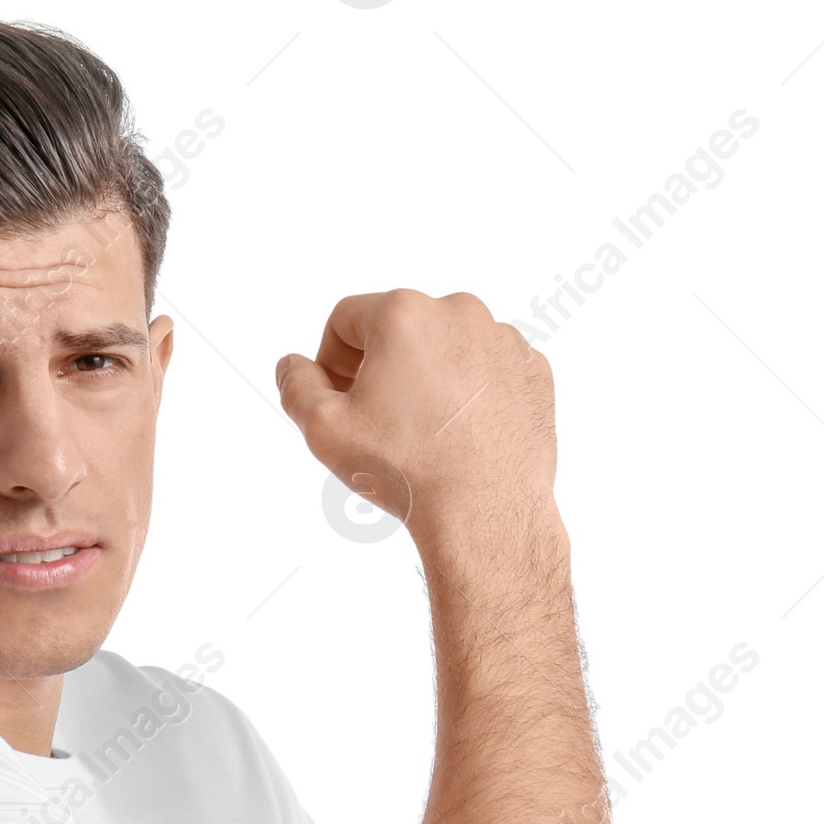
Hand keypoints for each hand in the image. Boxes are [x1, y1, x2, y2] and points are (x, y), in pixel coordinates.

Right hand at [275, 289, 555, 537]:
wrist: (484, 512)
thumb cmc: (407, 469)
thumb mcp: (324, 430)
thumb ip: (296, 386)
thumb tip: (292, 365)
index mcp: (404, 313)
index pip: (346, 319)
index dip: (329, 362)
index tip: (338, 401)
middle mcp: (459, 311)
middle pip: (398, 329)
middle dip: (380, 368)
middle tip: (377, 421)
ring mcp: (502, 340)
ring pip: (444, 348)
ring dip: (426, 378)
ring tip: (422, 432)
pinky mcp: (531, 370)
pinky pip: (485, 369)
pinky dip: (468, 393)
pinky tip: (458, 434)